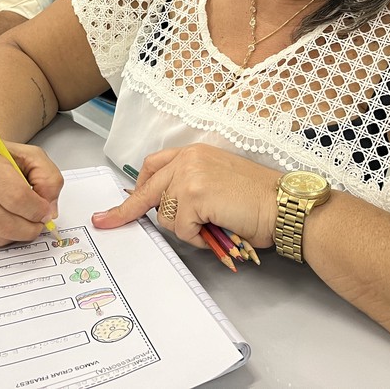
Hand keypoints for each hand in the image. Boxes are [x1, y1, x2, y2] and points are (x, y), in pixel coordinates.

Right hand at [0, 143, 62, 246]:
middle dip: (30, 227)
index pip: (17, 198)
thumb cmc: (4, 162)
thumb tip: (49, 211)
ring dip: (16, 234)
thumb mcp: (33, 158)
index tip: (46, 211)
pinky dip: (0, 238)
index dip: (38, 209)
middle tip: (37, 221)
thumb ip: (49, 180)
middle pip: (6, 224)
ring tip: (17, 216)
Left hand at [91, 144, 280, 249]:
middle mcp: (188, 159)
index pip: (153, 168)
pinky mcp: (193, 195)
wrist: (284, 204)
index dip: (137, 189)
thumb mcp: (217, 182)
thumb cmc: (259, 200)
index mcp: (194, 153)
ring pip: (166, 216)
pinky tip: (218, 228)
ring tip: (215, 225)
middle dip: (124, 211)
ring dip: (187, 229)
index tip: (116, 205)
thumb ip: (190, 187)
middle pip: (147, 190)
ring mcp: (189, 176)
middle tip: (104, 223)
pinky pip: (180, 228)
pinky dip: (197, 237)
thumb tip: (164, 208)